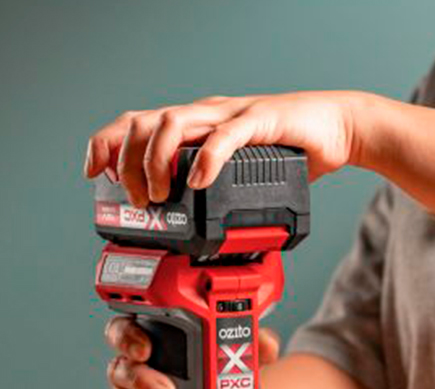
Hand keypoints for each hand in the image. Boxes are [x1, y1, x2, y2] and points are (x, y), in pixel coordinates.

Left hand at [83, 91, 369, 207]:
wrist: (339, 129)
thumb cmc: (291, 151)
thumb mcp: (239, 175)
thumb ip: (213, 190)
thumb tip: (189, 226)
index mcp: (196, 125)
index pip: (136, 123)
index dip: (107, 144)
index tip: (95, 174)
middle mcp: (206, 114)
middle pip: (145, 123)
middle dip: (128, 163)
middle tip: (138, 201)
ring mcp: (231, 116)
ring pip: (174, 124)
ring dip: (157, 161)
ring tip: (161, 195)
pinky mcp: (261, 122)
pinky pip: (226, 136)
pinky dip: (208, 159)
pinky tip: (200, 181)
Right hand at [98, 316, 281, 388]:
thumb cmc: (214, 383)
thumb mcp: (234, 360)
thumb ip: (249, 347)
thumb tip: (265, 346)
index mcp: (150, 348)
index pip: (124, 332)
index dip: (127, 337)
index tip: (146, 348)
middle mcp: (133, 376)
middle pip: (120, 370)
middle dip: (141, 380)